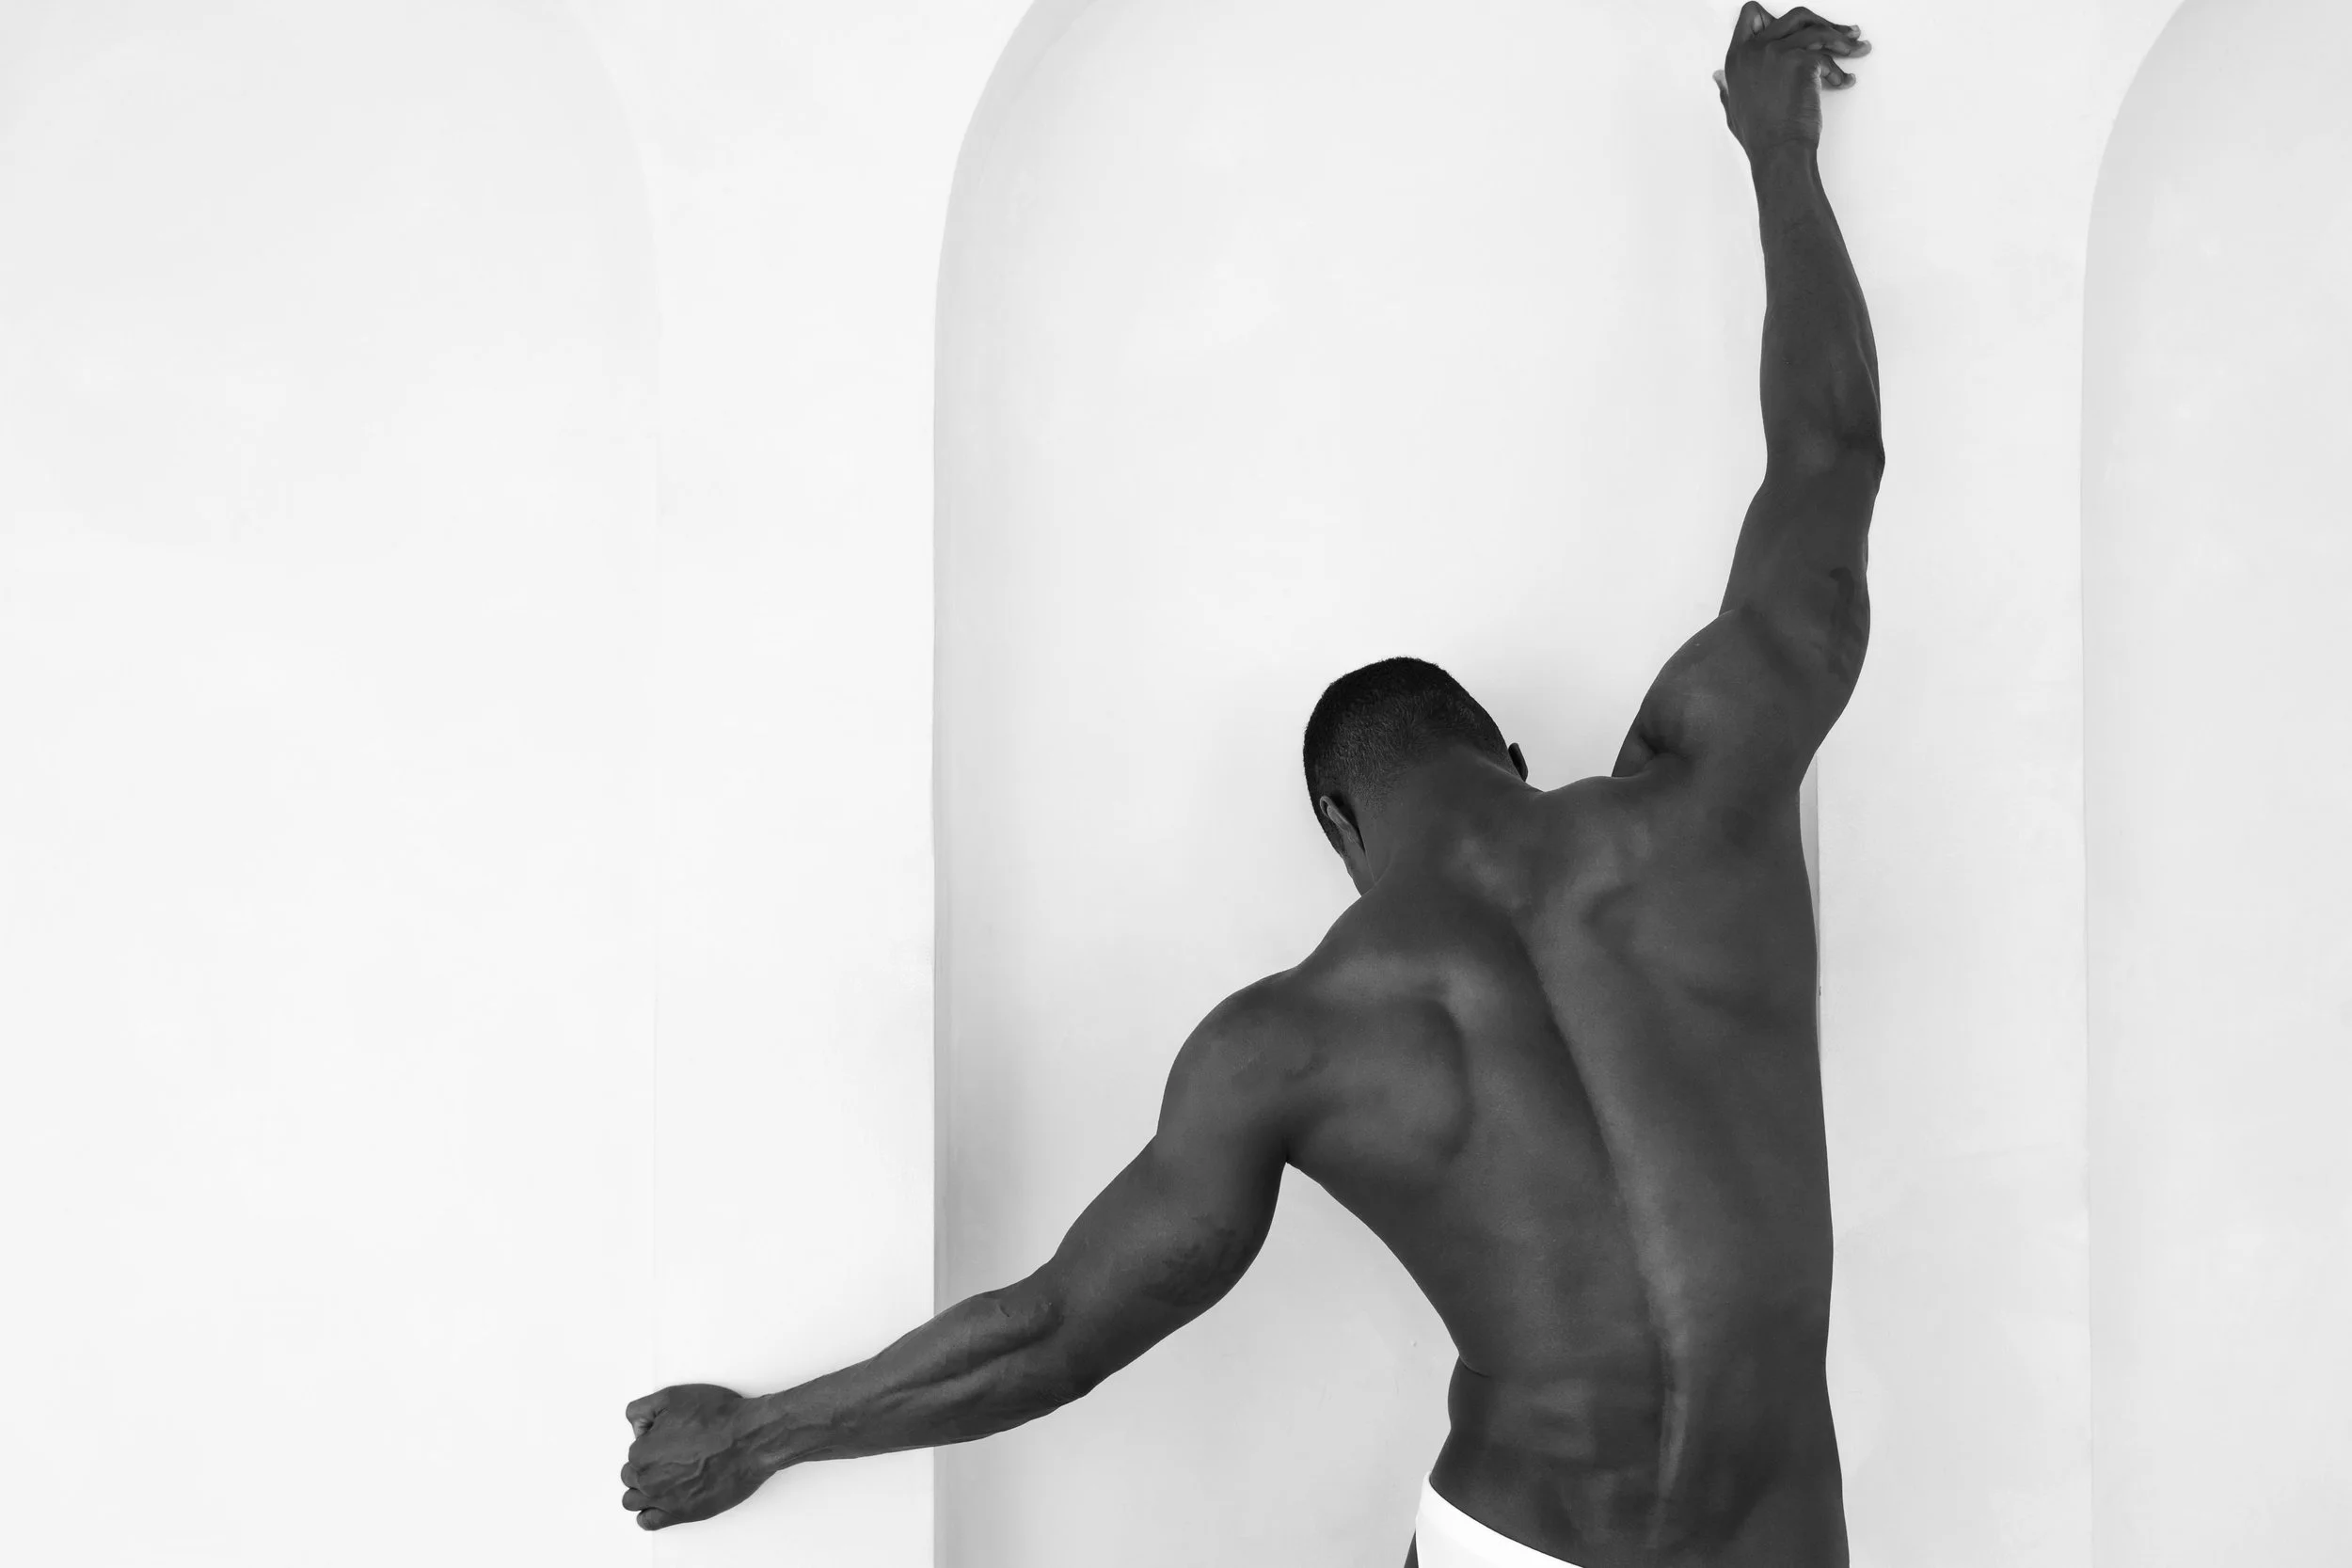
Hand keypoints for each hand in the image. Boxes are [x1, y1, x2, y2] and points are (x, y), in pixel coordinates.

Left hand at [620, 1383, 770, 1530]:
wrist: (751, 1439)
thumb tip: (636, 1426)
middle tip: (667, 1456)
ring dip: (642, 1490)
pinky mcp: (682, 1513)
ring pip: (633, 1501)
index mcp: (643, 1452)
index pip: (632, 1453)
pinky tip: (659, 1503)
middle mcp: (649, 1480)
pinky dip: (648, 1514)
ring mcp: (665, 1499)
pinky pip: (649, 1522)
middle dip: (644, 1467)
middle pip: (631, 1477)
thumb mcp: (673, 1396)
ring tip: (662, 1479)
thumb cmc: (719, 1418)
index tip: (664, 1439)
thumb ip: (642, 1410)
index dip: (649, 1443)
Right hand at [1713, 4, 1870, 157]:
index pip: (1751, 16)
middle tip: (1840, 34)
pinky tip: (1844, 81)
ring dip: (1841, 40)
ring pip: (1818, 31)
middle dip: (1822, 22)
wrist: (1778, 152)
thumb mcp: (1733, 110)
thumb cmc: (1759, 138)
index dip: (1774, 16)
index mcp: (1737, 59)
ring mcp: (1778, 53)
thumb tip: (1719, 78)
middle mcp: (1755, 50)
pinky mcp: (1801, 62)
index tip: (1794, 26)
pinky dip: (1840, 71)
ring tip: (1856, 50)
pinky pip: (1827, 58)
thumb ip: (1727, 89)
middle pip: (1795, 16)